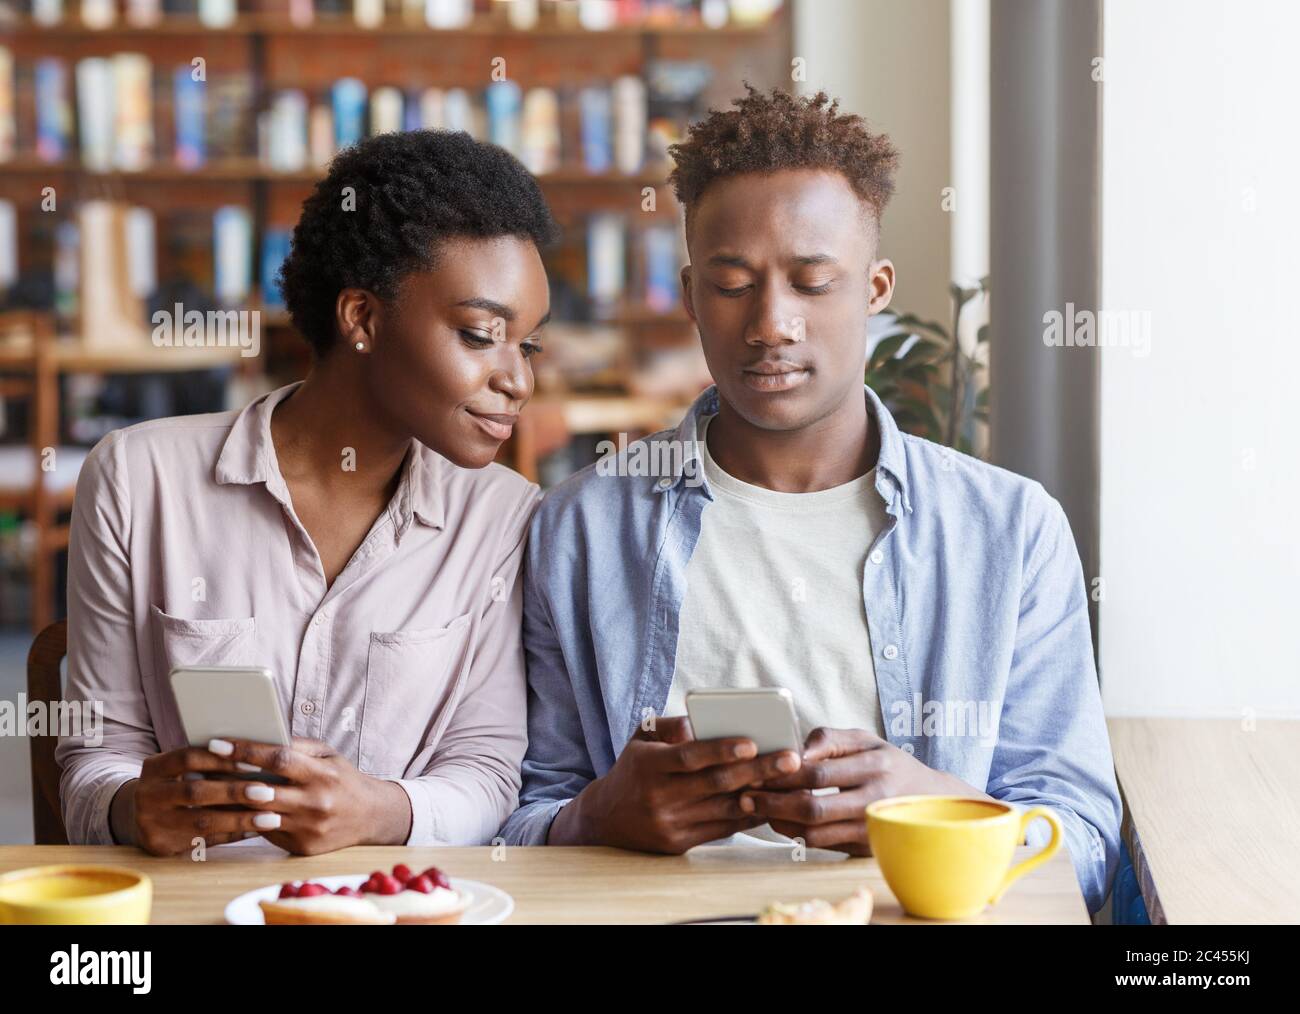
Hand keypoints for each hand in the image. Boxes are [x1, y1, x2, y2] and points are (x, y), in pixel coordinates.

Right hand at [115, 743, 290, 854]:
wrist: (140, 816)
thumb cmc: (175, 784)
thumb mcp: (179, 769)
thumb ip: (207, 763)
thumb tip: (256, 755)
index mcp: (154, 768)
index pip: (189, 758)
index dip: (221, 760)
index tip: (254, 762)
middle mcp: (148, 795)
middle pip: (196, 792)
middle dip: (235, 792)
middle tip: (268, 792)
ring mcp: (151, 822)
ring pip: (203, 821)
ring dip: (241, 819)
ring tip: (271, 817)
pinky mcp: (162, 845)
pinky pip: (204, 840)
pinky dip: (234, 834)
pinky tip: (257, 830)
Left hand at [205, 736, 411, 853]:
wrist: (372, 817)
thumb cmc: (343, 779)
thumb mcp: (328, 755)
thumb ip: (297, 746)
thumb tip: (261, 736)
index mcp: (321, 774)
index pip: (278, 758)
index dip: (245, 750)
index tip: (217, 743)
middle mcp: (315, 802)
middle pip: (261, 791)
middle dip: (226, 780)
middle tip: (196, 769)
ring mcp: (308, 828)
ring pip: (258, 816)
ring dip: (228, 804)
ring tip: (204, 792)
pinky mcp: (302, 848)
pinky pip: (266, 834)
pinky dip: (244, 823)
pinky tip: (226, 813)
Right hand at [547, 716, 801, 851]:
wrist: (606, 820)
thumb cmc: (634, 769)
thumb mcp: (641, 739)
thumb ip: (668, 726)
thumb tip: (696, 722)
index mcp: (649, 765)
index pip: (690, 757)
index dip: (721, 750)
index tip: (752, 743)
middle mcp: (659, 796)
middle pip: (715, 784)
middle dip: (757, 771)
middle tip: (790, 760)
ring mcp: (670, 823)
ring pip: (724, 809)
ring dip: (760, 796)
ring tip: (789, 782)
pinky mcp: (679, 844)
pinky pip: (722, 830)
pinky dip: (747, 817)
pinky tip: (769, 803)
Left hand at [739, 727, 993, 855]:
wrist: (929, 800)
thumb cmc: (887, 763)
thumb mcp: (865, 740)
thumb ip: (829, 738)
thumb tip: (796, 750)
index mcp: (874, 764)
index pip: (818, 772)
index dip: (783, 774)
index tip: (756, 770)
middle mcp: (875, 797)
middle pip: (814, 806)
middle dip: (774, 802)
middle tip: (747, 797)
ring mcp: (871, 826)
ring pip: (815, 831)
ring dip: (780, 822)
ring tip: (758, 810)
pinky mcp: (867, 846)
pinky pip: (823, 844)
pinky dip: (796, 834)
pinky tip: (780, 822)